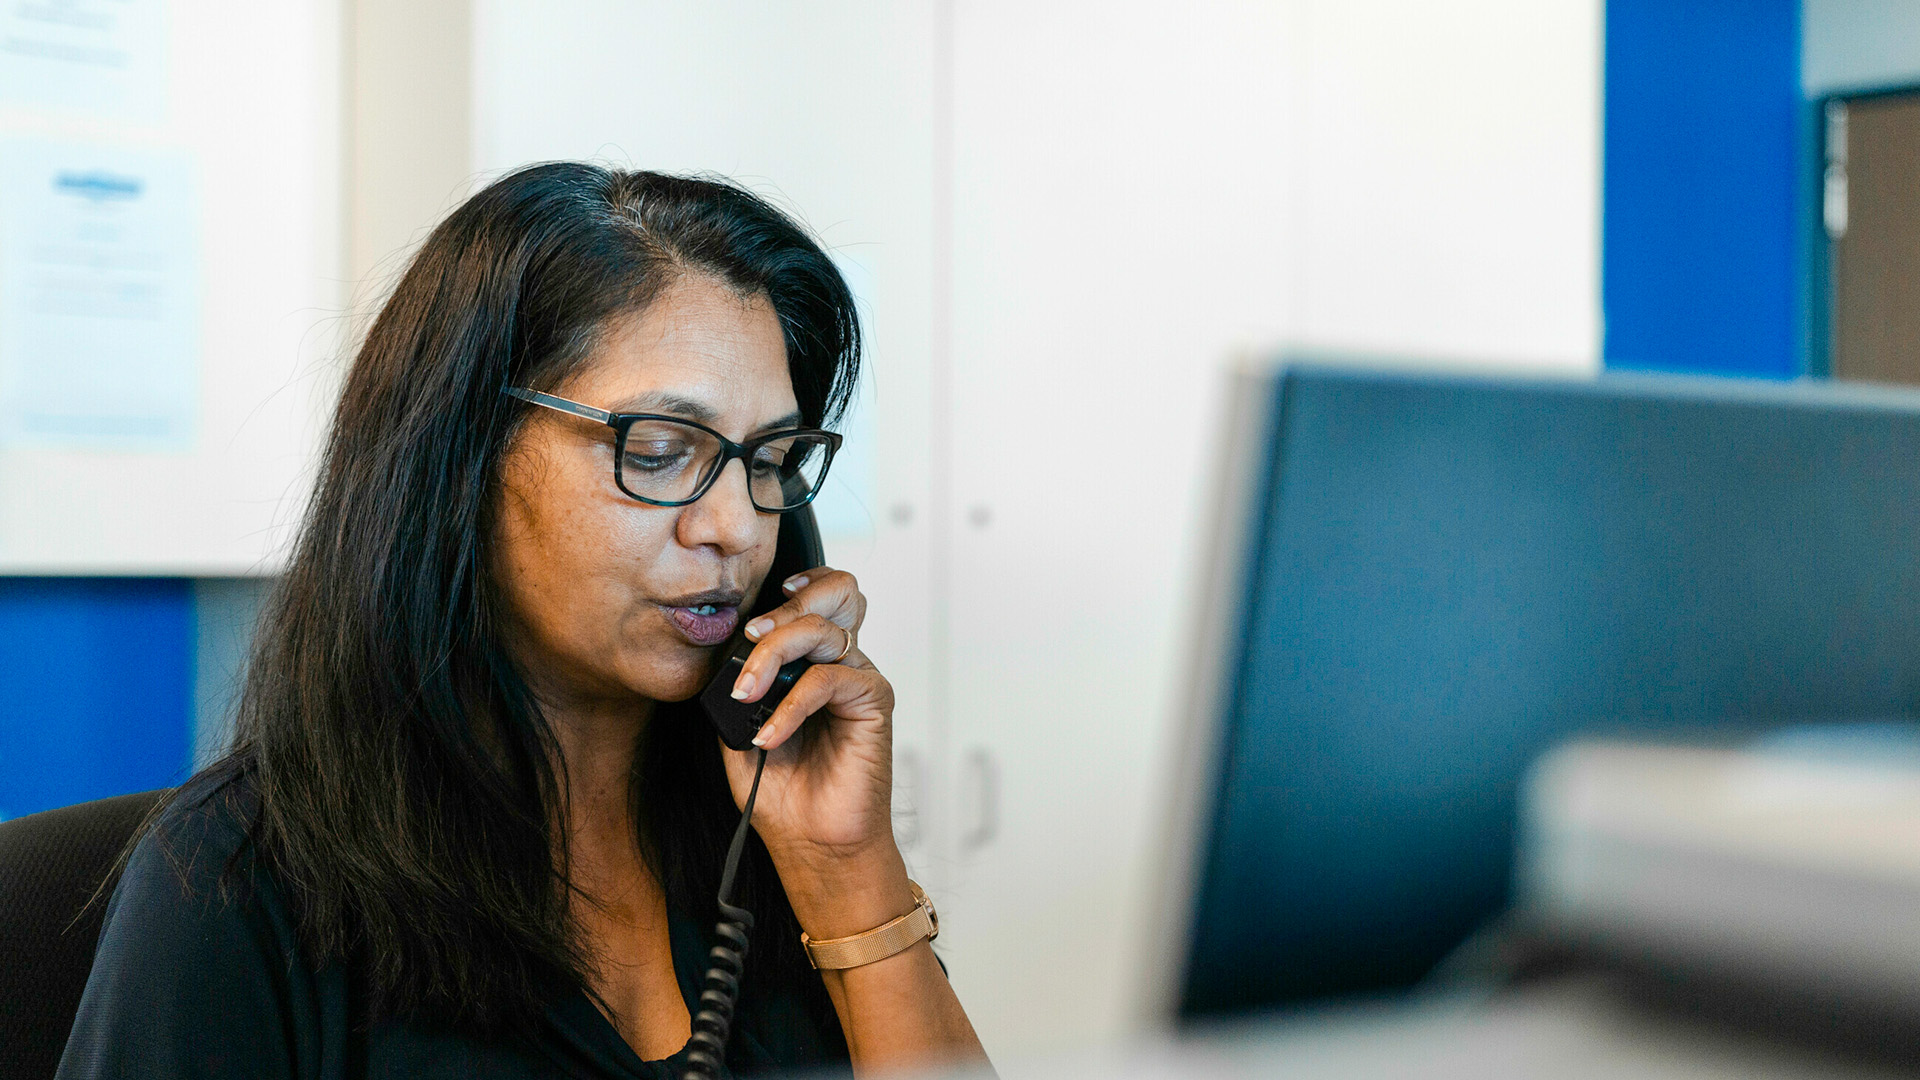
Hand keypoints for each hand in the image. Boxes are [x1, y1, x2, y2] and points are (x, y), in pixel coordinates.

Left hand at [720, 566, 908, 931]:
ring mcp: (858, 681)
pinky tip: (771, 734)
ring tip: (748, 692)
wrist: (812, 843)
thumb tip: (728, 659)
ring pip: (824, 633)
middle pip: (833, 597)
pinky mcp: (873, 703)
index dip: (801, 586)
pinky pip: (830, 679)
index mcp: (814, 663)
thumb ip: (741, 688)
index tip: (761, 605)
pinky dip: (793, 704)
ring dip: (776, 654)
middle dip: (785, 610)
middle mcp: (840, 664)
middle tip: (751, 638)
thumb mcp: (740, 730)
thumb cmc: (784, 793)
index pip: (821, 599)